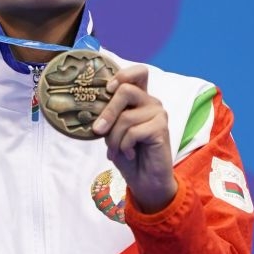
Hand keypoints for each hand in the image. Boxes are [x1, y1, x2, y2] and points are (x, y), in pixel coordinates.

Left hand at [92, 64, 177, 213]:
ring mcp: (158, 114)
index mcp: (140, 99)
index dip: (122, 75)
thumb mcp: (113, 132)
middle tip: (98, 131)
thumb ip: (109, 115)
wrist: (145, 181)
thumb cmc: (128, 154)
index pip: (138, 72)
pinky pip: (133, 132)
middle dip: (107, 112)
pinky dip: (124, 146)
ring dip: (114, 138)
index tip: (108, 89)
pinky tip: (130, 154)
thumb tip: (92, 105)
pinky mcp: (161, 128)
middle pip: (125, 90)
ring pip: (125, 117)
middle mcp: (151, 102)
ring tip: (117, 151)